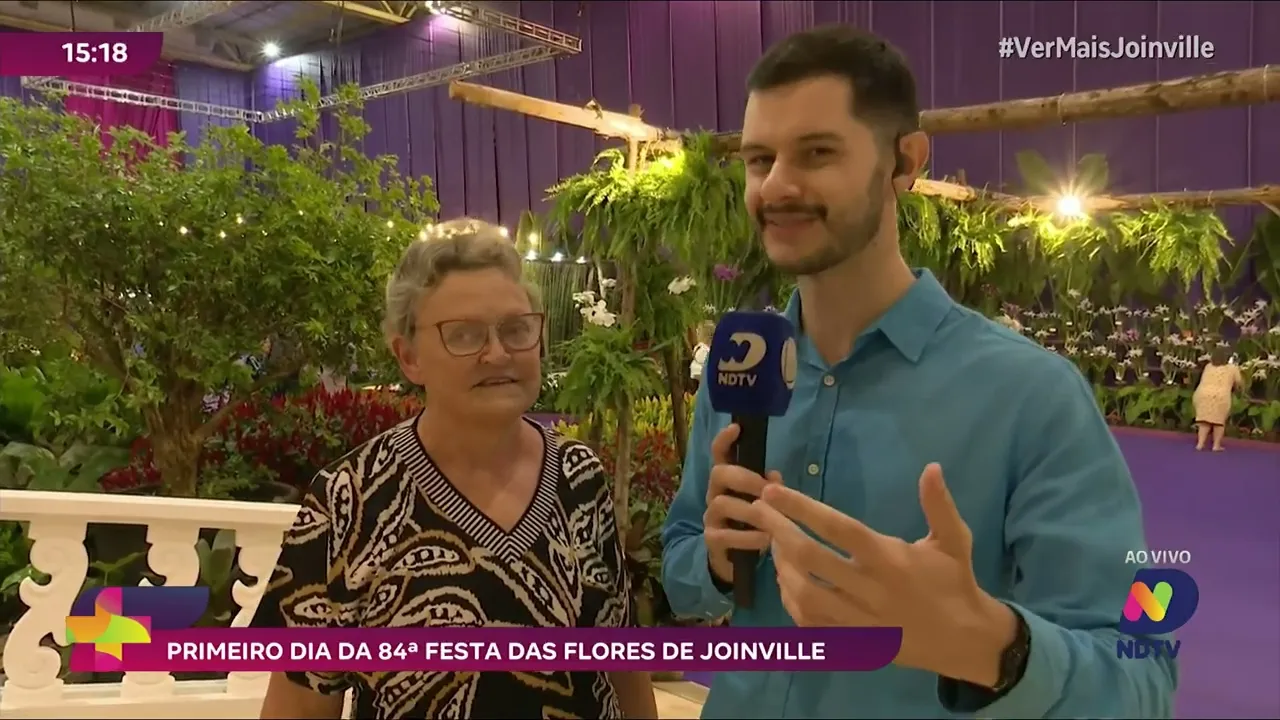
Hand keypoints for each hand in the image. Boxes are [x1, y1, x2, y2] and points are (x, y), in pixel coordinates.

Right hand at [703, 423, 780, 584]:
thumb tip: (776, 477)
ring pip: (720, 504)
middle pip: (718, 473)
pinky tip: (766, 540)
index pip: (720, 454)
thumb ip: (770, 488)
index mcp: (727, 481)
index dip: (725, 440)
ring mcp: (710, 517)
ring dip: (750, 510)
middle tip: (767, 489)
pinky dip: (748, 537)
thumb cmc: (751, 524)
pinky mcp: (711, 540)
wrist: (734, 561)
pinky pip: (725, 535)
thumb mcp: (763, 504)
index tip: (736, 428)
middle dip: (745, 478)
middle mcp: (714, 494)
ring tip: (771, 520)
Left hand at [753, 463, 1016, 686]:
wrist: (965, 641)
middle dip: (778, 531)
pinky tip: (786, 581)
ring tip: (772, 543)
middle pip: (811, 559)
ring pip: (804, 594)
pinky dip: (791, 602)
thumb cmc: (955, 583)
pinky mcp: (853, 642)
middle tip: (758, 509)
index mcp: (890, 559)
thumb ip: (939, 505)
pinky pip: (810, 624)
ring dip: (781, 567)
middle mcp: (870, 589)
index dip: (802, 508)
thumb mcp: (954, 541)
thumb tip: (931, 467)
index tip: (773, 491)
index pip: (838, 528)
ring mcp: (858, 620)